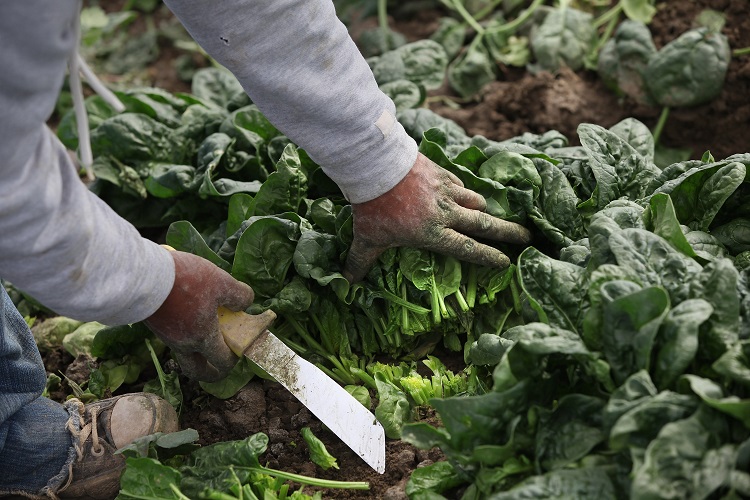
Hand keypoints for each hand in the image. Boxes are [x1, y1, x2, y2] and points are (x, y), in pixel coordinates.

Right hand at [144, 251, 254, 381]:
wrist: (143, 274)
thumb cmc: (186, 280)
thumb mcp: (221, 282)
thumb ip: (238, 295)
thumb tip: (246, 303)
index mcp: (202, 338)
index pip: (221, 362)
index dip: (233, 360)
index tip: (241, 349)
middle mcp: (183, 343)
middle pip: (197, 370)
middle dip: (211, 371)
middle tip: (221, 359)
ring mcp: (166, 336)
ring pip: (184, 353)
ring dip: (198, 349)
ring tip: (209, 327)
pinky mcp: (156, 324)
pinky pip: (174, 337)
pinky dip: (185, 333)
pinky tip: (190, 313)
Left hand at [344, 153, 531, 281]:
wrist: (376, 164)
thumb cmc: (373, 206)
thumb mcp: (367, 238)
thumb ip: (360, 261)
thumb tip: (347, 284)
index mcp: (433, 233)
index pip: (468, 249)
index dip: (488, 257)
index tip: (506, 262)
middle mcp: (447, 213)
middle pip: (484, 223)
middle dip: (508, 232)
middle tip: (527, 236)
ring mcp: (447, 190)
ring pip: (475, 200)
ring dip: (483, 208)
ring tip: (488, 214)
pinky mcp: (442, 172)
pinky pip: (461, 183)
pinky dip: (464, 190)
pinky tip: (461, 192)